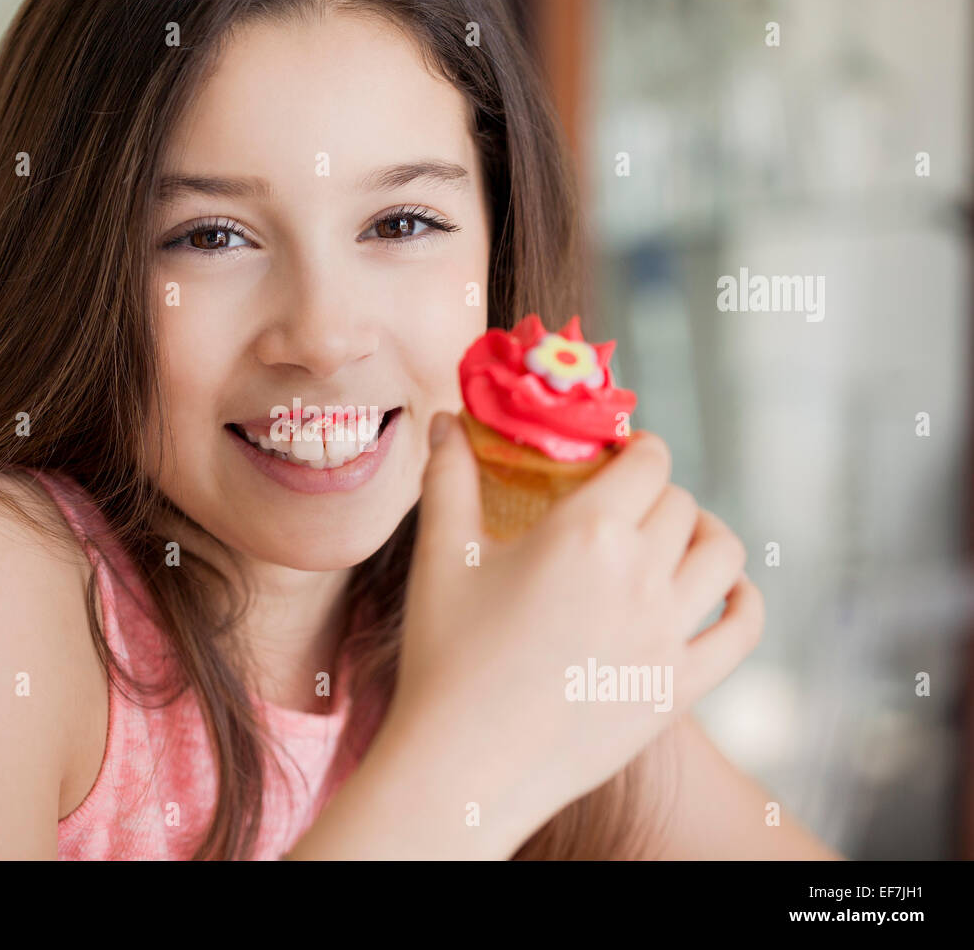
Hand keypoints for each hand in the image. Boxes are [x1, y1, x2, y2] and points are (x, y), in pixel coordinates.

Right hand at [384, 412, 762, 855]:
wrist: (463, 764)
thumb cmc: (444, 654)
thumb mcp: (441, 555)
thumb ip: (448, 477)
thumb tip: (444, 422)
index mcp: (587, 532)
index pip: (649, 461)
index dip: (638, 449)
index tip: (618, 457)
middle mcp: (640, 575)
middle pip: (682, 504)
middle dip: (656, 493)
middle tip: (626, 505)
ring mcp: (668, 634)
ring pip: (723, 555)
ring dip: (705, 534)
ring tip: (678, 538)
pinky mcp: (680, 687)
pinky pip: (742, 629)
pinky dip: (744, 601)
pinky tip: (728, 592)